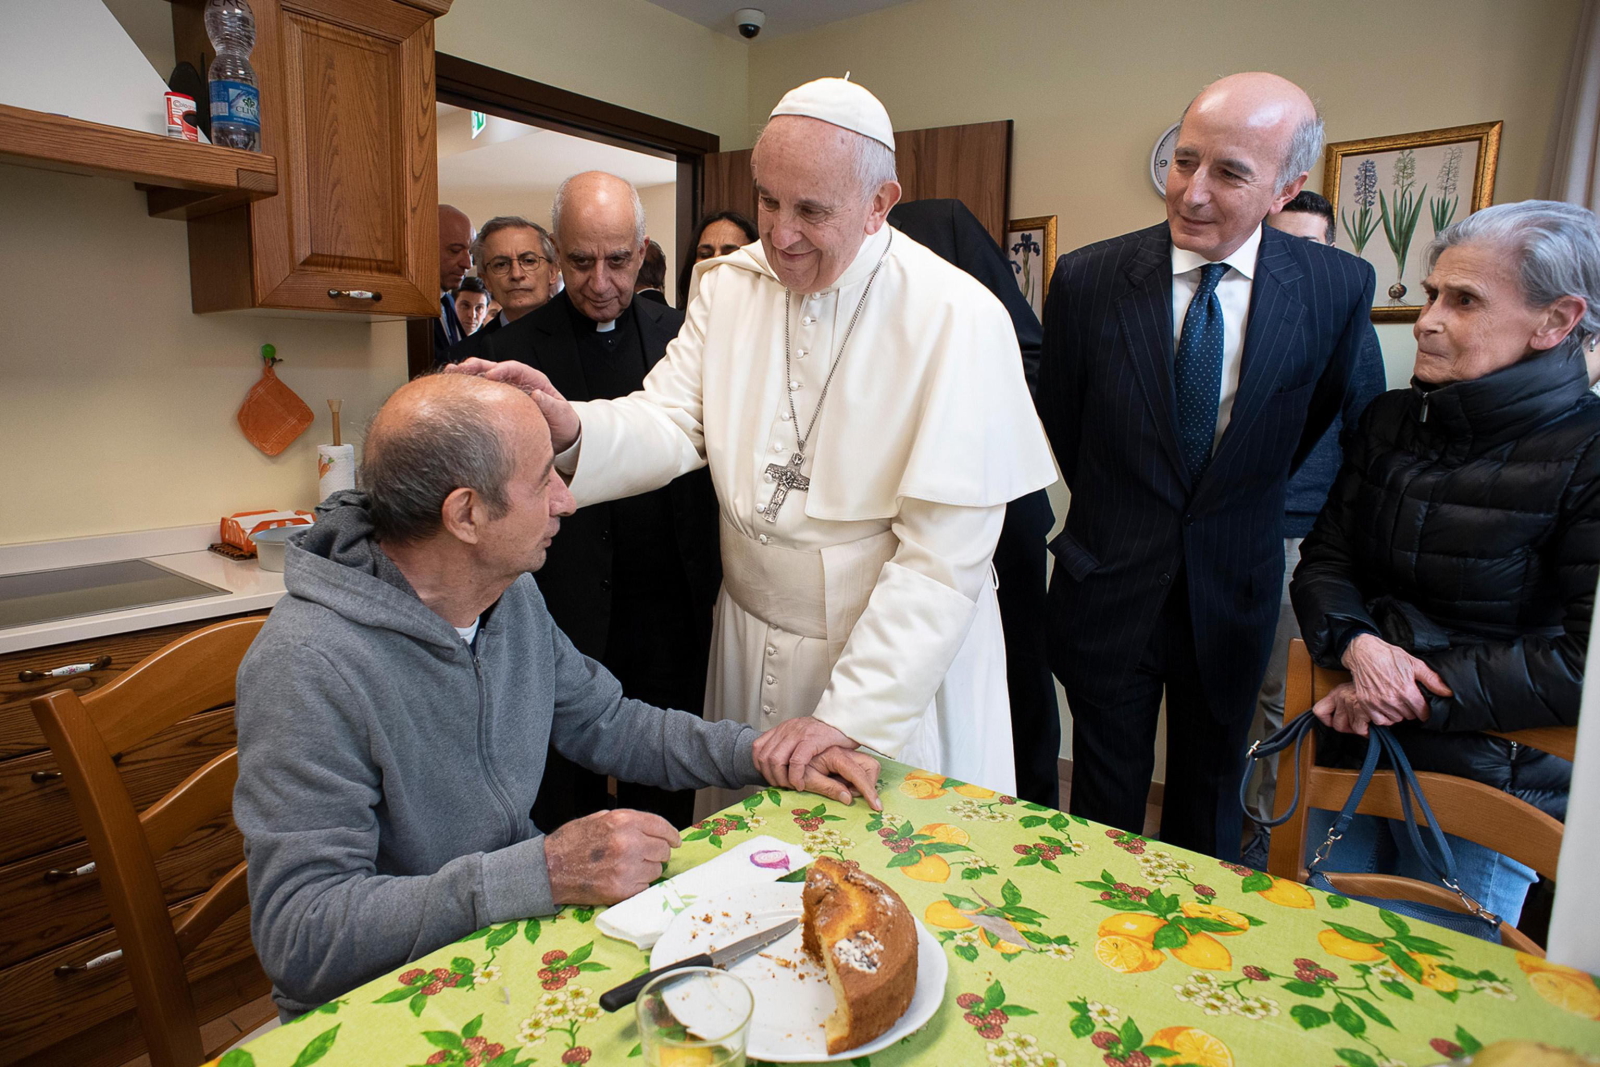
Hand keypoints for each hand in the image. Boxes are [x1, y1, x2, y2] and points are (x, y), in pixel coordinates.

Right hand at [445, 358, 579, 450]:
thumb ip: (550, 405)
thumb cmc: (562, 424)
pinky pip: (479, 394)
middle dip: (476, 366)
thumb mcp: (561, 414)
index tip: (490, 375)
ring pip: (482, 378)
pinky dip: (466, 391)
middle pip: (493, 367)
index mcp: (533, 380)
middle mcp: (516, 382)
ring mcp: (504, 392)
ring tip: (449, 374)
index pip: (515, 368)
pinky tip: (451, 391)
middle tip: (461, 369)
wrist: (561, 439)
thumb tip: (537, 395)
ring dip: (466, 375)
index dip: (502, 369)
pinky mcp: (495, 404)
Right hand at [543, 809, 680, 904]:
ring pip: (656, 870)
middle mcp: (629, 843)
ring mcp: (626, 868)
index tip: (675, 841)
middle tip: (644, 856)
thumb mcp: (600, 818)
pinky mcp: (621, 890)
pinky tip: (621, 879)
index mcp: (623, 821)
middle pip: (663, 850)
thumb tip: (653, 830)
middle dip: (656, 853)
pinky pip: (645, 887)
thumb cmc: (572, 841)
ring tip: (626, 867)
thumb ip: (628, 822)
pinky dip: (637, 884)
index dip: (672, 835)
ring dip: (647, 869)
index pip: (661, 827)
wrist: (549, 868)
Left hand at [752, 716, 855, 792]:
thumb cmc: (829, 732)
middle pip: (764, 757)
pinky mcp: (811, 740)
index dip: (760, 766)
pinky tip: (800, 783)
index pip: (758, 747)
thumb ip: (791, 746)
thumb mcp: (804, 735)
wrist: (848, 718)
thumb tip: (779, 764)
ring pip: (776, 760)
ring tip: (791, 785)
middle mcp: (787, 729)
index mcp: (783, 728)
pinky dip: (795, 776)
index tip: (770, 777)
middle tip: (782, 786)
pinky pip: (796, 762)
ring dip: (781, 778)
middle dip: (770, 776)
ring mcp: (798, 734)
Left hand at [797, 747, 882, 810]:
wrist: (788, 752)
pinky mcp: (846, 758)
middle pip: (871, 766)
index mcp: (835, 757)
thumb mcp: (809, 780)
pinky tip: (842, 784)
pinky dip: (856, 780)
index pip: (858, 774)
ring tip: (845, 789)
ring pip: (869, 767)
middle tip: (850, 793)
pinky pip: (860, 769)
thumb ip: (829, 788)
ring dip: (863, 782)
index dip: (869, 791)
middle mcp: (845, 753)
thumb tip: (849, 799)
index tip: (876, 807)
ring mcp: (847, 755)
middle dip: (868, 783)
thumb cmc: (797, 767)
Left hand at [1312, 681, 1380, 735]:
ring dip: (1363, 728)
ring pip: (1352, 729)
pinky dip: (1370, 731)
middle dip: (1351, 728)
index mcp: (1337, 692)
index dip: (1328, 721)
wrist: (1391, 679)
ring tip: (1371, 720)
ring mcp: (1350, 702)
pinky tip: (1376, 723)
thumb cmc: (1376, 686)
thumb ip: (1346, 701)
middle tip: (1361, 723)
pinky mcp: (1362, 708)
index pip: (1319, 711)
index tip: (1338, 722)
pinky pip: (1361, 730)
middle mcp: (1341, 696)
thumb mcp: (1356, 689)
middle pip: (1338, 725)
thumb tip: (1343, 718)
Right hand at [1338, 633, 1451, 725]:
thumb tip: (1448, 692)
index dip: (1424, 709)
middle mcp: (1392, 699)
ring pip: (1395, 719)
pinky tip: (1385, 708)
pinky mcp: (1366, 704)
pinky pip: (1380, 721)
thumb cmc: (1389, 656)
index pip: (1423, 712)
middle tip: (1406, 698)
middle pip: (1409, 716)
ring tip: (1395, 701)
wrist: (1364, 652)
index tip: (1421, 705)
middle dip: (1411, 709)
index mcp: (1406, 690)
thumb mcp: (1414, 663)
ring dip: (1397, 713)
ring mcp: (1377, 702)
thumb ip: (1432, 679)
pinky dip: (1384, 717)